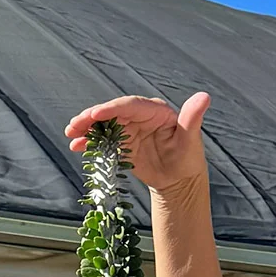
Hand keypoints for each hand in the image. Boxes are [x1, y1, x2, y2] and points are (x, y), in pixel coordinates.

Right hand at [64, 92, 210, 194]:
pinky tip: (77, 146)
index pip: (130, 106)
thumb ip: (192, 119)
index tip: (95, 114)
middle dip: (92, 117)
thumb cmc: (187, 159)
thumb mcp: (190, 140)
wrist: (179, 179)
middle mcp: (140, 116)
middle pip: (112, 112)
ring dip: (86, 128)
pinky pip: (104, 139)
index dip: (112, 109)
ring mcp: (129, 128)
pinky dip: (90, 142)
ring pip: (104, 124)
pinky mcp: (122, 142)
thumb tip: (204, 97)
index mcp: (155, 110)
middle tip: (74, 125)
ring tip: (71, 134)